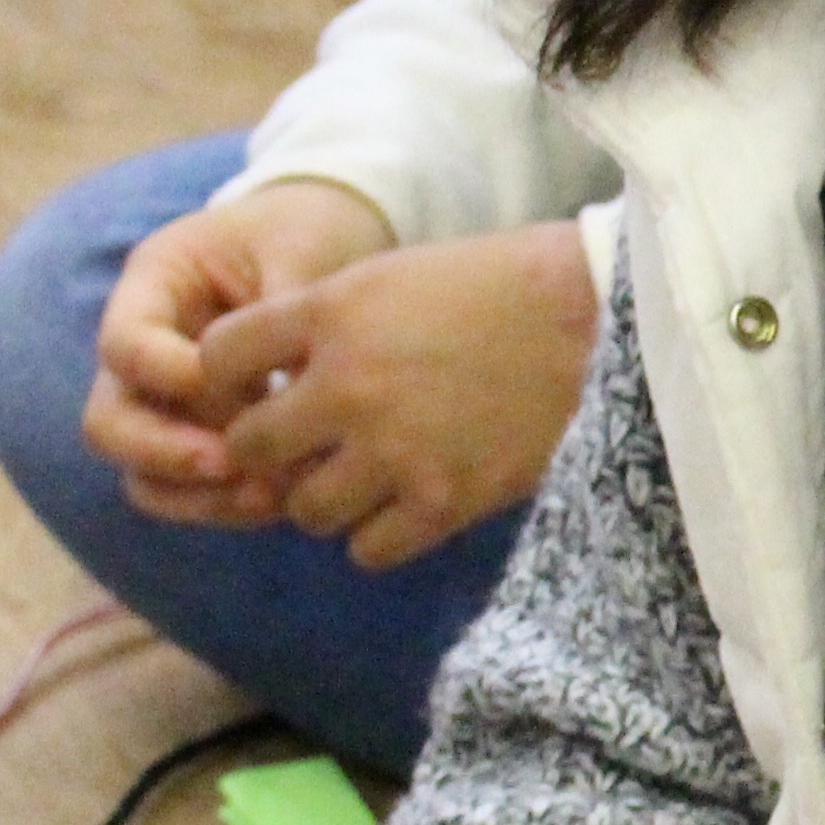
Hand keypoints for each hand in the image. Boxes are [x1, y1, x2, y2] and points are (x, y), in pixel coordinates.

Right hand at [89, 180, 397, 522]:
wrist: (333, 237)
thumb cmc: (311, 231)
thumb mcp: (302, 249)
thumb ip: (284, 311)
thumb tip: (287, 394)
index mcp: (154, 285)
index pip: (125, 343)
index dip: (167, 373)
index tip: (237, 385)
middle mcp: (145, 349)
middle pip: (109, 421)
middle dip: (164, 451)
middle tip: (233, 462)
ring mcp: (166, 400)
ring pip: (141, 471)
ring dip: (194, 493)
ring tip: (267, 497)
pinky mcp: (203, 438)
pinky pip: (187, 490)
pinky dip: (223, 505)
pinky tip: (280, 502)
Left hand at [202, 221, 601, 569]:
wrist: (606, 320)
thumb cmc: (507, 286)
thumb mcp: (399, 275)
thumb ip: (327, 322)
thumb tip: (275, 376)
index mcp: (332, 312)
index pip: (218, 357)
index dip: (228, 376)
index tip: (259, 384)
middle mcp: (349, 384)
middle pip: (251, 446)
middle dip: (272, 451)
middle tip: (306, 448)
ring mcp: (395, 450)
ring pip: (305, 509)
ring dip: (324, 499)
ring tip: (362, 480)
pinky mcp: (445, 501)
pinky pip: (367, 549)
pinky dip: (377, 535)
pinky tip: (405, 506)